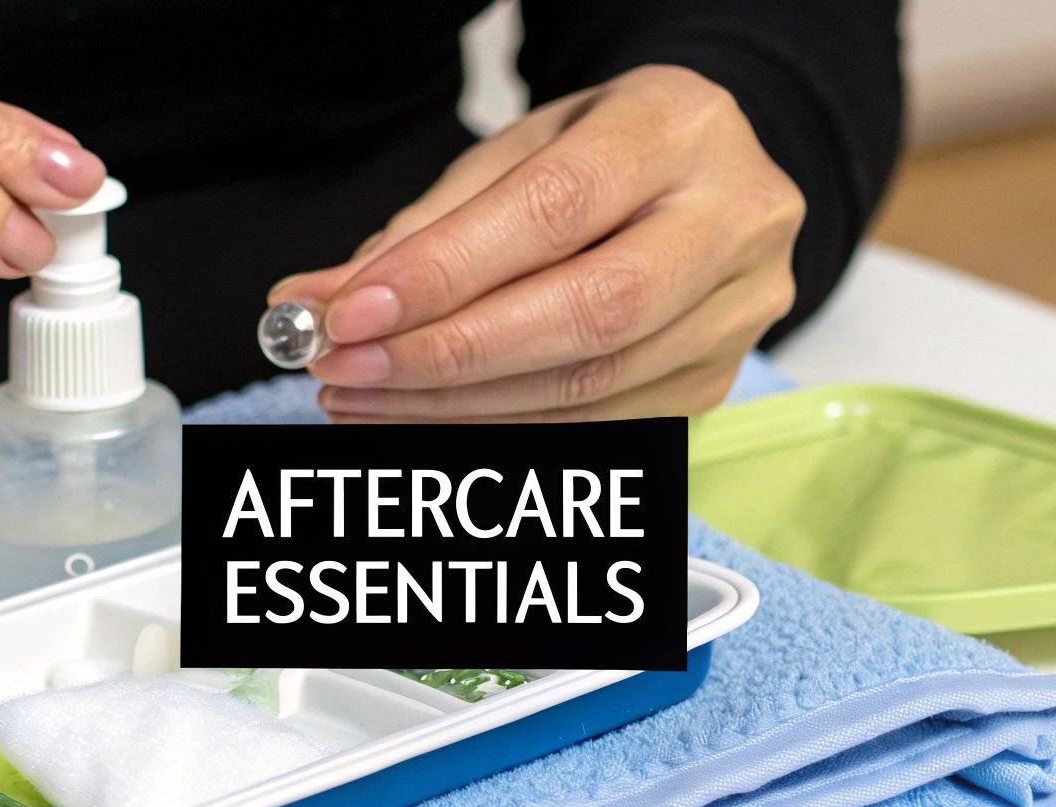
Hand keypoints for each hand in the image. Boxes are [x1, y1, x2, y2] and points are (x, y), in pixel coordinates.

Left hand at [269, 65, 802, 422]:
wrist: (704, 172)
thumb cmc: (603, 153)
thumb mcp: (516, 153)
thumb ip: (426, 228)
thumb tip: (316, 300)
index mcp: (678, 128)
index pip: (554, 211)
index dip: (445, 273)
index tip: (351, 312)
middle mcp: (734, 219)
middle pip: (588, 313)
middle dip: (448, 354)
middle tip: (347, 369)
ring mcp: (739, 309)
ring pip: (592, 386)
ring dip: (460, 407)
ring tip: (365, 400)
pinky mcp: (718, 377)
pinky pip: (600, 425)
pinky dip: (503, 430)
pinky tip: (430, 419)